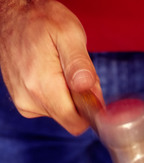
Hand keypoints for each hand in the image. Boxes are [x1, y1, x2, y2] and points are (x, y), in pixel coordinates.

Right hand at [0, 0, 103, 134]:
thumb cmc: (40, 20)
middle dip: (79, 100)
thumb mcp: (69, 33)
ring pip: (60, 113)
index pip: (75, 123)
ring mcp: (24, 103)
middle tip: (75, 72)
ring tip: (59, 68)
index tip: (90, 90)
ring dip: (67, 95)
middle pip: (69, 118)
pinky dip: (55, 94)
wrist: (12, 16)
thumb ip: (80, 64)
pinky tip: (50, 73)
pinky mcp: (23, 102)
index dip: (89, 111)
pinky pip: (49, 108)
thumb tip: (86, 87)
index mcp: (42, 86)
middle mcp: (30, 100)